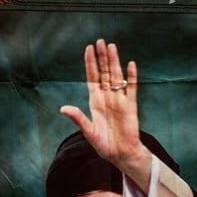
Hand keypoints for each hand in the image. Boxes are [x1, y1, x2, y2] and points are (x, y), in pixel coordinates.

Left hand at [60, 40, 151, 189]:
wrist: (121, 155)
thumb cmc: (104, 145)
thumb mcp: (88, 132)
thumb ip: (78, 118)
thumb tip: (64, 108)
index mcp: (95, 101)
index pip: (92, 77)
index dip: (90, 63)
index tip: (89, 49)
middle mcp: (107, 98)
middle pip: (105, 73)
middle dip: (102, 57)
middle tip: (101, 41)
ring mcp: (120, 100)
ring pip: (117, 77)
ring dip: (115, 62)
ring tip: (112, 47)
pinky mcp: (131, 106)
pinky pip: (132, 88)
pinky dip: (132, 77)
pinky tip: (131, 65)